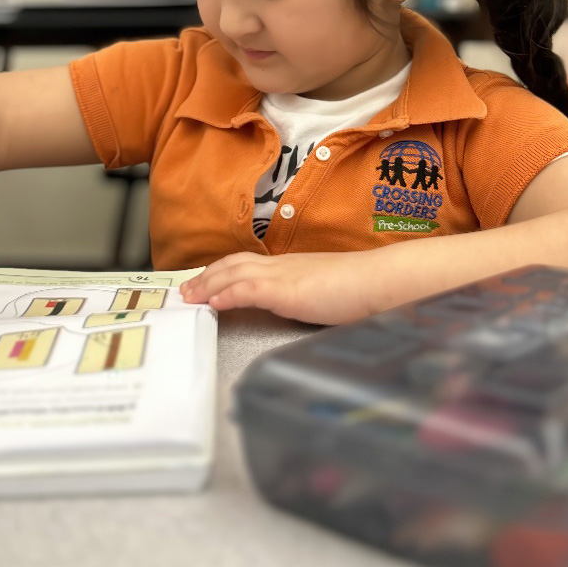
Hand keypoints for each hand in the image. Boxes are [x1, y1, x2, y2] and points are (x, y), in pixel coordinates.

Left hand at [180, 250, 379, 324]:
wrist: (380, 280)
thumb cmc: (361, 288)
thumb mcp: (323, 289)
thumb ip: (305, 294)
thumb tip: (298, 304)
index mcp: (289, 266)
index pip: (247, 263)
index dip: (222, 272)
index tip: (206, 283)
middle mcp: (282, 266)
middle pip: (234, 264)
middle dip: (207, 277)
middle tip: (187, 291)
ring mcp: (284, 276)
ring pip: (236, 274)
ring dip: (209, 285)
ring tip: (191, 297)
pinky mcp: (289, 290)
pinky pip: (251, 290)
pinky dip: (230, 294)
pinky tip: (215, 303)